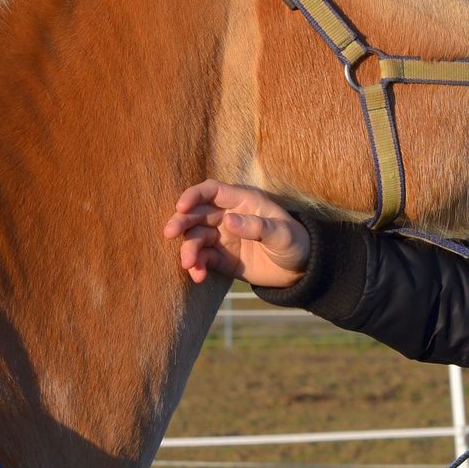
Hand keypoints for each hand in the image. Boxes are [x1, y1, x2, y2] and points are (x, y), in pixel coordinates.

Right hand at [163, 180, 309, 286]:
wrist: (299, 270)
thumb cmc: (295, 242)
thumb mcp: (282, 234)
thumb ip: (257, 227)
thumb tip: (228, 221)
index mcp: (243, 202)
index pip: (212, 191)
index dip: (194, 195)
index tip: (181, 206)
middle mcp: (227, 216)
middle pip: (196, 214)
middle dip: (181, 221)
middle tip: (169, 233)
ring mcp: (222, 237)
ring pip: (195, 238)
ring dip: (187, 249)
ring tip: (189, 264)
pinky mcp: (220, 258)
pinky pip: (202, 259)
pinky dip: (196, 267)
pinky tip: (198, 276)